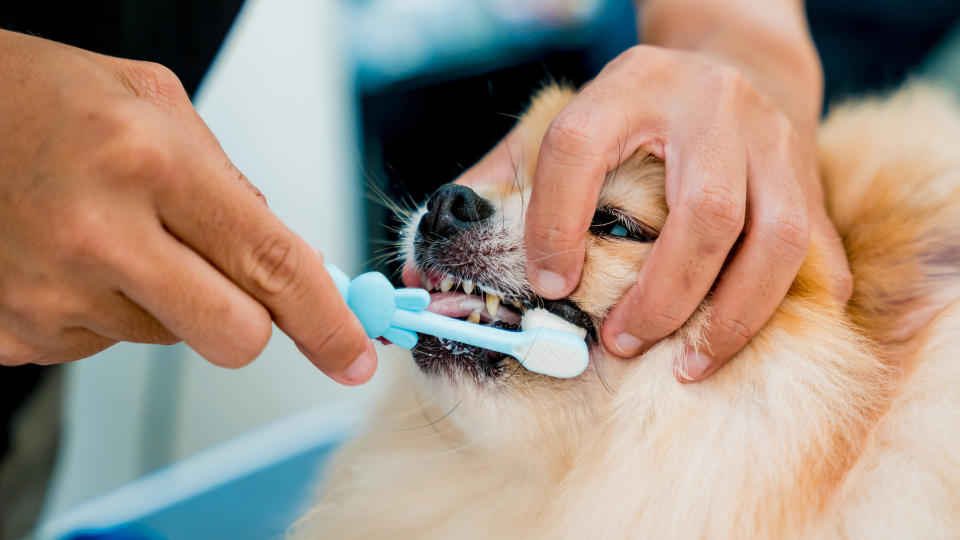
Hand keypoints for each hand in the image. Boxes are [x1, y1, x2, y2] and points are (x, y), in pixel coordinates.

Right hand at [0, 31, 375, 383]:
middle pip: (234, 336)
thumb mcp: (151, 102)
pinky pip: (104, 342)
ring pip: (169, 337)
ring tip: (111, 233)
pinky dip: (107, 307)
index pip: (271, 265)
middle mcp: (98, 235)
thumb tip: (289, 259)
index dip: (326, 320)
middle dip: (250, 319)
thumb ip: (230, 180)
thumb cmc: (39, 99)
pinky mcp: (14, 333)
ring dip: (163, 297)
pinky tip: (71, 256)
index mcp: (148, 162)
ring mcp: (49, 294)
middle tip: (225, 279)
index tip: (352, 353)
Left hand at [522, 45, 850, 380]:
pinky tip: (744, 339)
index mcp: (631, 86)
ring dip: (732, 315)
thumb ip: (506, 177)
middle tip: (621, 342)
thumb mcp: (571, 120)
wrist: (737, 66)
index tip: (548, 286)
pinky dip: (787, 305)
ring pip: (776, 238)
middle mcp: (711, 107)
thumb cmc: (638, 114)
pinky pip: (819, 254)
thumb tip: (433, 246)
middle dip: (663, 292)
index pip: (580, 149)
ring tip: (686, 363)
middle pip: (705, 209)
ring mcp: (773, 142)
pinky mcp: (811, 177)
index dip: (557, 223)